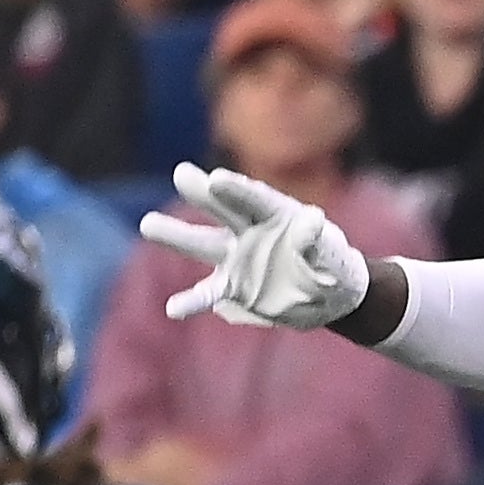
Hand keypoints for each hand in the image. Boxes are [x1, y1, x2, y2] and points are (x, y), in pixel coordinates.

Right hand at [141, 163, 373, 330]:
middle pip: (222, 209)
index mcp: (278, 216)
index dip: (237, 189)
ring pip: (202, 244)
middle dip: (204, 193)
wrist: (330, 297)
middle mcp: (250, 231)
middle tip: (183, 175)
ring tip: (148, 224)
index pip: (256, 199)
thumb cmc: (334, 267)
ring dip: (176, 235)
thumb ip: (317, 241)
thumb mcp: (334, 257)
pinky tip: (172, 309)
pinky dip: (191, 302)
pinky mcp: (233, 287)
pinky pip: (208, 294)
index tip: (217, 178)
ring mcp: (236, 258)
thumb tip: (312, 219)